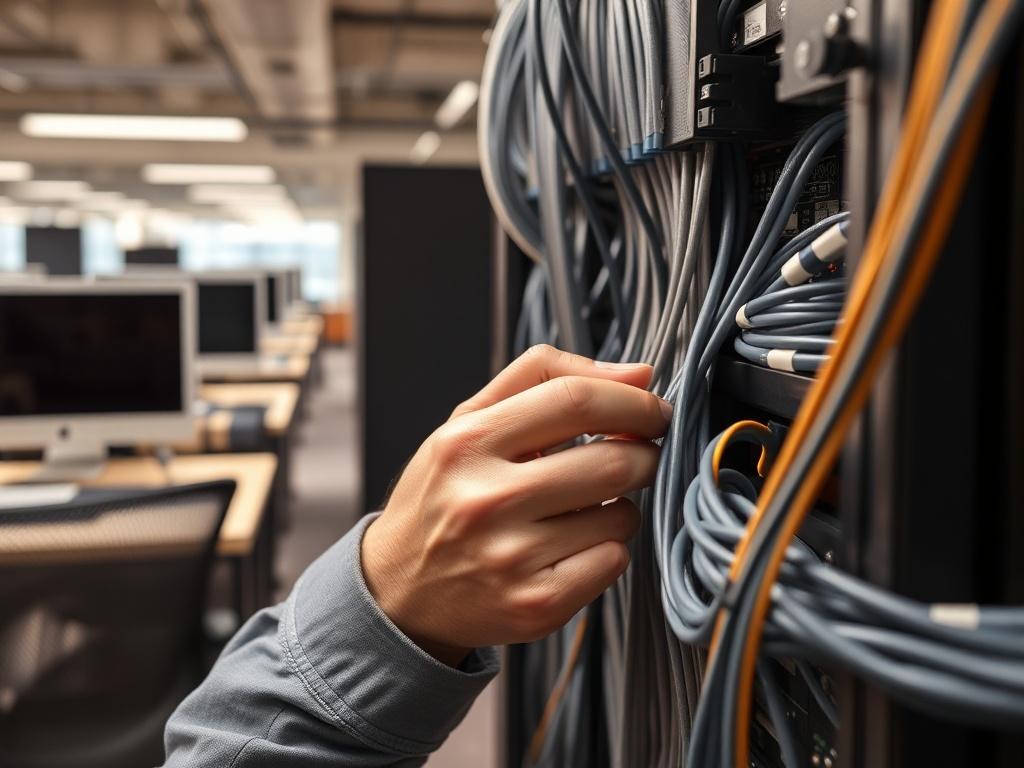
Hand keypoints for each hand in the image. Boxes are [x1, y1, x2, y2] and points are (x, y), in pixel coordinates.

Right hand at [361, 345, 670, 665]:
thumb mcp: (469, 420)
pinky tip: (575, 545)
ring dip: (622, 504)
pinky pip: (614, 561)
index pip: (574, 400)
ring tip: (587, 506)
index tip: (652, 409)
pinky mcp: (536, 605)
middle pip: (611, 461)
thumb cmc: (445, 494)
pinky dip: (609, 548)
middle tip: (637, 454)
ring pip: (620, 515)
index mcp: (467, 443)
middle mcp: (486, 500)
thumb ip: (545, 378)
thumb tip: (637, 374)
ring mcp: (511, 557)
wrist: (399, 590)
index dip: (631, 400)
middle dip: (643, 454)